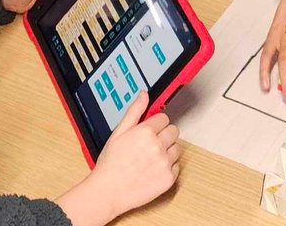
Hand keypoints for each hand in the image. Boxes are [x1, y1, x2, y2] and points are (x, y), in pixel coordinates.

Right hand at [60, 92, 179, 224]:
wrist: (108, 191)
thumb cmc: (111, 164)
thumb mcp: (118, 132)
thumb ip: (135, 111)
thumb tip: (144, 95)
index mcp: (146, 132)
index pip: (164, 118)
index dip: (156, 123)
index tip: (150, 129)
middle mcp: (158, 146)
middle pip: (173, 131)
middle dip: (164, 134)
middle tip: (150, 144)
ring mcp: (164, 163)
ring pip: (177, 148)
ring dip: (168, 150)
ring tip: (152, 157)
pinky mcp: (168, 179)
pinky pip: (177, 166)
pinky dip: (168, 167)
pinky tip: (154, 169)